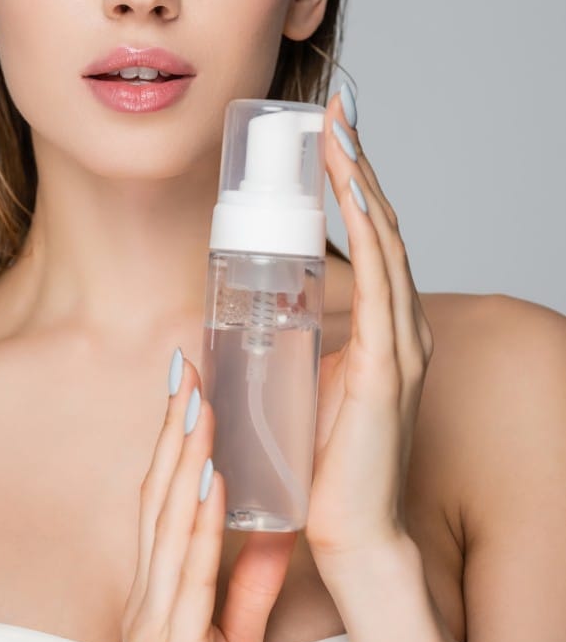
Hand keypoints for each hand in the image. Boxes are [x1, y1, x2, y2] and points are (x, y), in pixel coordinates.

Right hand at [118, 352, 294, 641]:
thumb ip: (247, 588)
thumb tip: (272, 529)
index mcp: (159, 591)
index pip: (163, 500)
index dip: (174, 442)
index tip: (190, 389)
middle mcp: (148, 595)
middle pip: (156, 494)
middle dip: (172, 429)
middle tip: (188, 366)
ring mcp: (155, 619)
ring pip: (165, 521)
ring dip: (184, 457)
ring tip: (201, 401)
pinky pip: (189, 576)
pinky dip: (199, 523)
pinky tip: (212, 481)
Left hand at [305, 87, 433, 579]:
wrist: (348, 532)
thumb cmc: (325, 461)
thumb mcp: (305, 379)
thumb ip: (288, 341)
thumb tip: (239, 307)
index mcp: (385, 328)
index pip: (372, 237)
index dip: (352, 181)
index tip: (328, 133)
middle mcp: (402, 326)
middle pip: (382, 224)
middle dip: (357, 162)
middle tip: (335, 109)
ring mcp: (402, 342)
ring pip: (386, 240)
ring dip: (361, 178)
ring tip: (339, 128)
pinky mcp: (389, 365)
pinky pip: (384, 280)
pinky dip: (369, 227)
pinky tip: (352, 188)